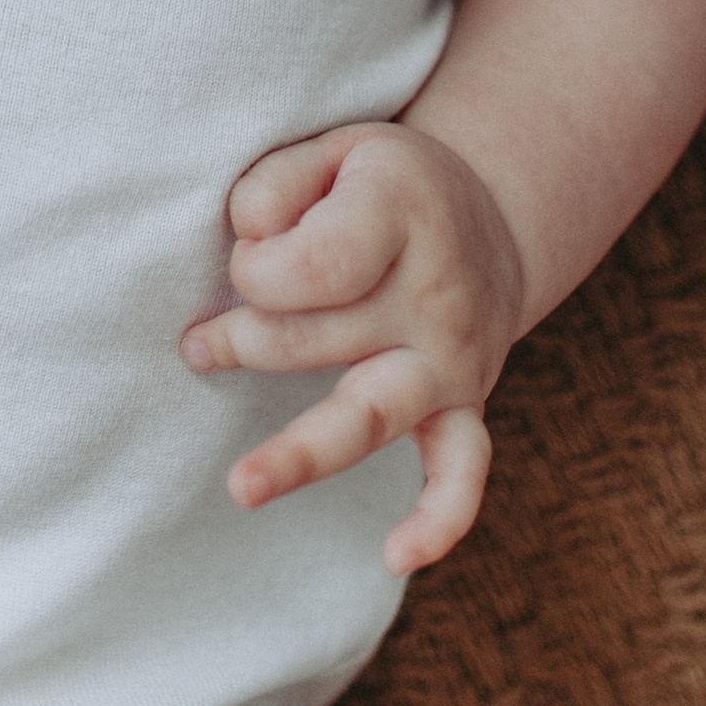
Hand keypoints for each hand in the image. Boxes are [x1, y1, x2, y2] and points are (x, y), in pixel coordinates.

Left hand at [181, 120, 525, 574]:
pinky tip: (397, 557)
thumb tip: (247, 243)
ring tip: (241, 485)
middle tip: (221, 320)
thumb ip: (272, 183)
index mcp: (400, 212)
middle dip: (247, 332)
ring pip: (370, 414)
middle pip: (313, 341)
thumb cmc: (375, 184)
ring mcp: (453, 359)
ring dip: (300, 452)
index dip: (253, 266)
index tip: (247, 251)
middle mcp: (434, 293)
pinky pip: (462, 471)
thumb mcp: (329, 148)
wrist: (484, 213)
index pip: (306, 268)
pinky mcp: (463, 406)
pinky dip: (439, 519)